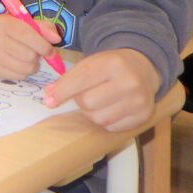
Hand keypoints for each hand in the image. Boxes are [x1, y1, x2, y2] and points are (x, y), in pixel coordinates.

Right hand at [0, 14, 61, 80]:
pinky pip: (19, 76)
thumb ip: (43, 28)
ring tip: (27, 59)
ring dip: (32, 65)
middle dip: (37, 56)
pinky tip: (18, 64)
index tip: (50, 50)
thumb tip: (57, 39)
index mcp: (3, 23)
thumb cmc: (6, 29)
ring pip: (26, 68)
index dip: (44, 46)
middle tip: (33, 52)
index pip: (29, 37)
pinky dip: (23, 72)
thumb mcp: (23, 22)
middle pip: (29, 55)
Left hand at [44, 49, 159, 131]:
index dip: (61, 92)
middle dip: (80, 101)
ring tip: (98, 102)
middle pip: (87, 103)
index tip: (48, 101)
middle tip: (86, 94)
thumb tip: (48, 97)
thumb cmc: (110, 66)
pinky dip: (105, 121)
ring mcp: (139, 101)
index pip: (81, 80)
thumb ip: (69, 79)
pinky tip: (111, 108)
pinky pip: (112, 128)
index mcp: (113, 64)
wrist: (142, 68)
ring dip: (91, 113)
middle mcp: (129, 82)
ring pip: (99, 119)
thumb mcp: (90, 63)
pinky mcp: (144, 116)